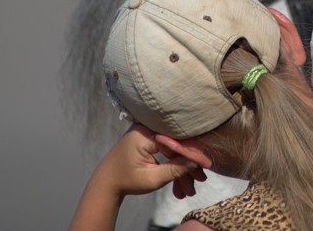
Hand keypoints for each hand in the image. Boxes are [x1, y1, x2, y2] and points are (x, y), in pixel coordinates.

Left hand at [69, 125, 207, 230]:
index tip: (206, 166)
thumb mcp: (152, 179)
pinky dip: (175, 162)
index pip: (176, 141)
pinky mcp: (150, 136)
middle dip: (189, 164)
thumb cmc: (126, 180)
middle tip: (201, 180)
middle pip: (177, 143)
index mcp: (145, 133)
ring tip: (189, 188)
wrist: (107, 182)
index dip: (192, 154)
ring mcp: (149, 129)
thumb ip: (174, 169)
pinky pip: (169, 147)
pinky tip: (182, 180)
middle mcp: (147, 126)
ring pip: (174, 146)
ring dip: (183, 166)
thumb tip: (196, 162)